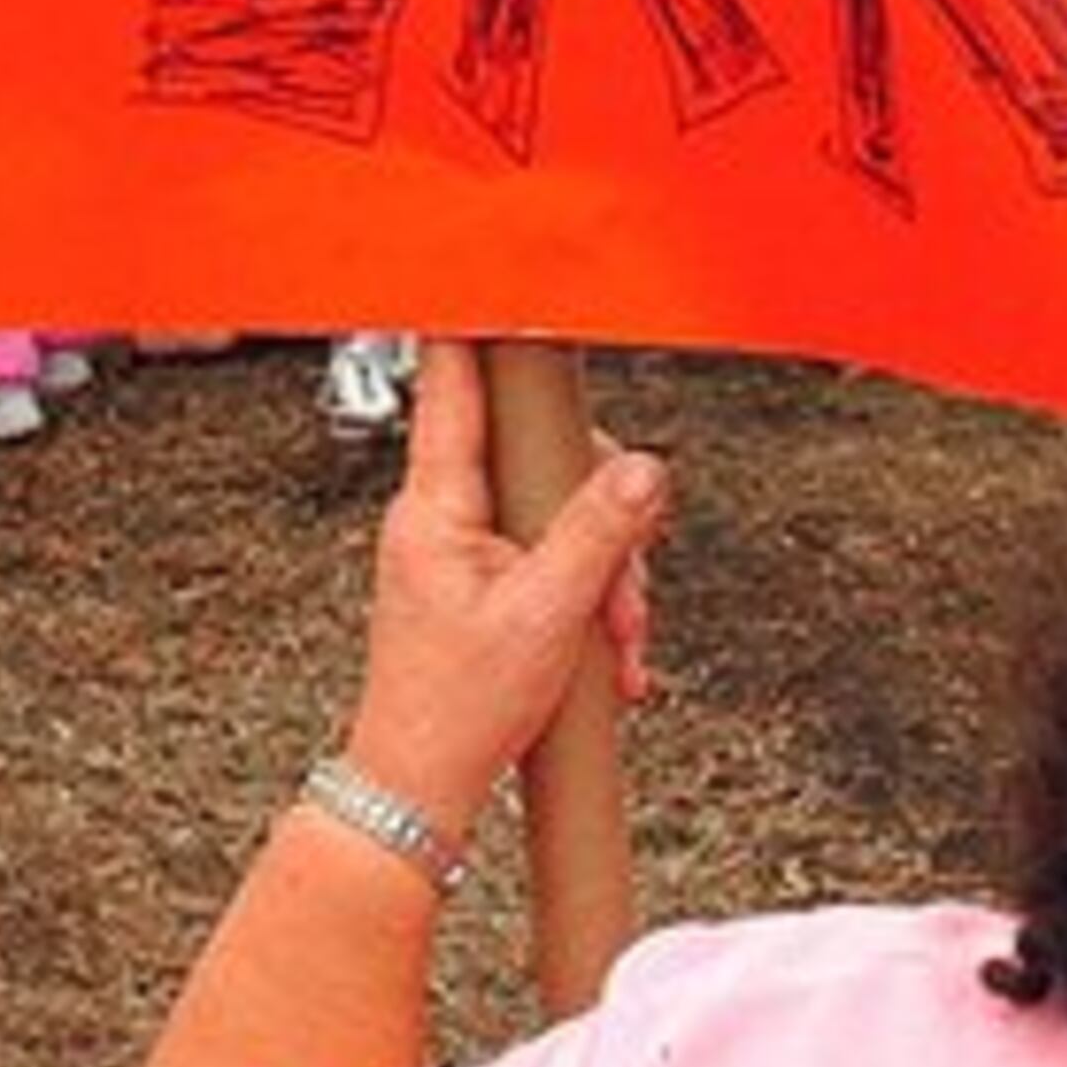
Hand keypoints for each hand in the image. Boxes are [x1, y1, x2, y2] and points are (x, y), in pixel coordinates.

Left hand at [339, 339, 665, 841]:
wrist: (419, 791)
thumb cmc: (456, 709)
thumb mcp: (548, 615)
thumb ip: (601, 534)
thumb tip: (646, 469)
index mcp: (438, 504)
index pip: (453, 385)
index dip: (477, 328)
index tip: (494, 275)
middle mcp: (442, 516)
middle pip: (540, 461)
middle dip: (605, 523)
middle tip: (625, 589)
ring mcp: (461, 552)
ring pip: (558, 521)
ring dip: (606, 582)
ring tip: (617, 645)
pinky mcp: (482, 588)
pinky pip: (552, 567)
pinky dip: (590, 609)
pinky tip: (609, 661)